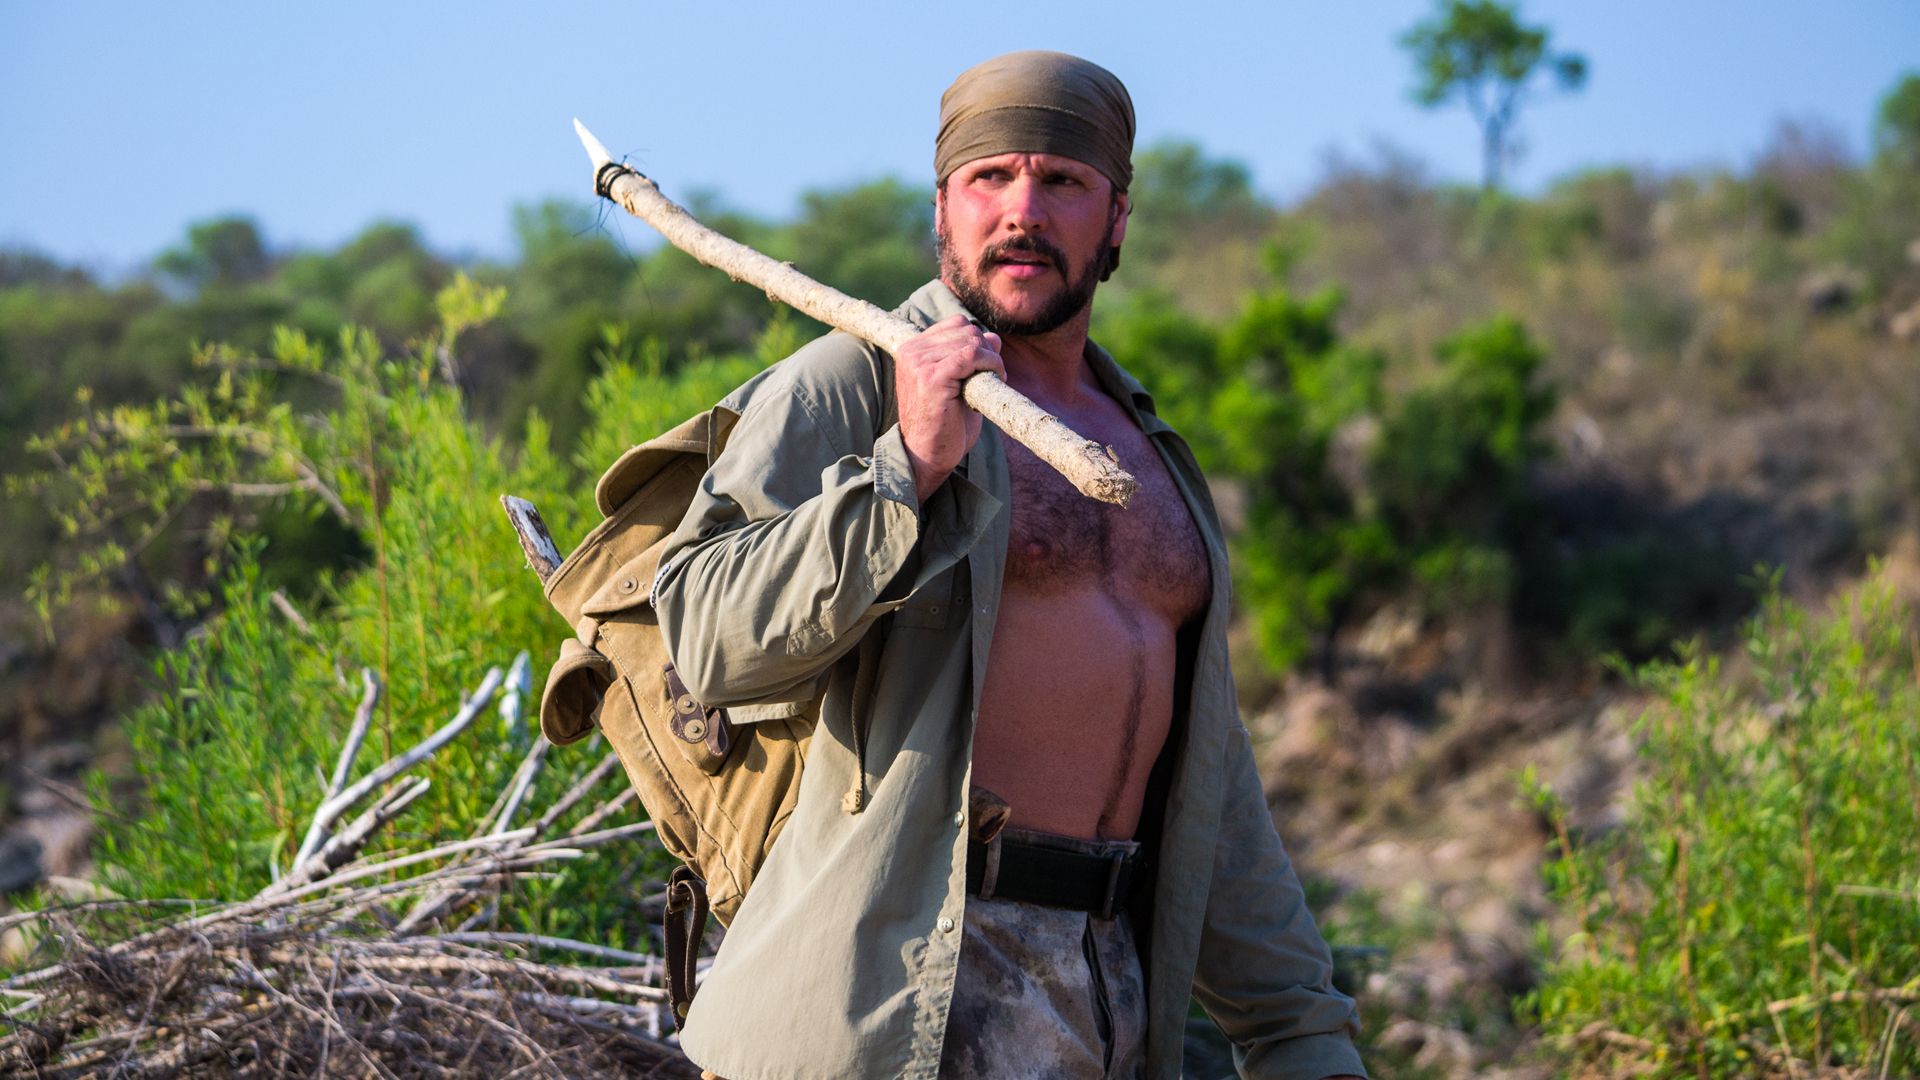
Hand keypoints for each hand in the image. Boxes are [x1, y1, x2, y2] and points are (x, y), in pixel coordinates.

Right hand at [893, 314, 1005, 502]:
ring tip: (989, 385)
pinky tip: (994, 381)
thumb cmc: (944, 426)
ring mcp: (919, 363)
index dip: (978, 343)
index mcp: (913, 350)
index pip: (956, 325)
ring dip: (991, 361)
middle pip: (966, 330)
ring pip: (972, 340)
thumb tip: (994, 336)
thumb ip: (974, 358)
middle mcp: (911, 352)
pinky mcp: (931, 378)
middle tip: (991, 380)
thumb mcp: (960, 385)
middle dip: (987, 352)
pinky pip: (971, 355)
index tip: (985, 369)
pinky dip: (990, 365)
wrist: (927, 457)